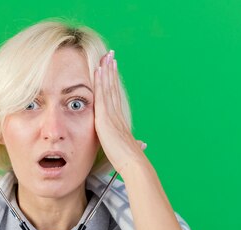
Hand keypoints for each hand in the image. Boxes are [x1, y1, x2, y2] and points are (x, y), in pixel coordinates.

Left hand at [94, 50, 146, 173]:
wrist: (133, 163)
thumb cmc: (130, 161)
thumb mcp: (128, 149)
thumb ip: (130, 144)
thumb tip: (142, 144)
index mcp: (120, 121)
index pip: (115, 97)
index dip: (113, 82)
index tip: (112, 69)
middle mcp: (116, 114)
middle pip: (113, 87)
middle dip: (111, 70)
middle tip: (110, 55)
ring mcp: (111, 115)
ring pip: (108, 87)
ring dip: (107, 71)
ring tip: (106, 56)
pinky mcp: (105, 118)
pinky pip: (102, 95)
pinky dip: (100, 82)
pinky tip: (98, 70)